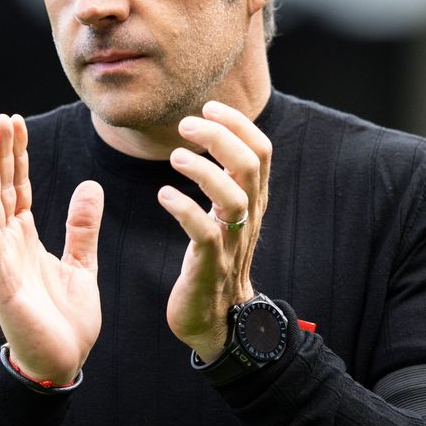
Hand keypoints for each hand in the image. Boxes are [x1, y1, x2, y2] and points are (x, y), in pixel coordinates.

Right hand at [0, 113, 103, 384]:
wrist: (63, 363)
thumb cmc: (66, 319)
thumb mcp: (81, 264)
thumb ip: (82, 227)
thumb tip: (89, 186)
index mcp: (24, 241)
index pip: (17, 188)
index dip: (17, 156)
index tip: (16, 124)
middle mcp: (7, 245)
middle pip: (1, 189)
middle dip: (1, 153)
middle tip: (1, 118)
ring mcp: (0, 262)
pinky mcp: (0, 281)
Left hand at [157, 100, 271, 361]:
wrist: (216, 320)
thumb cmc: (213, 260)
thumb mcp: (225, 215)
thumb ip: (224, 179)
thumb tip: (213, 134)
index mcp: (252, 202)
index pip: (261, 152)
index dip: (239, 124)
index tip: (211, 106)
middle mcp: (247, 219)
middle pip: (251, 167)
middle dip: (221, 137)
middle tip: (187, 124)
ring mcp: (231, 243)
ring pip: (233, 199)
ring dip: (205, 171)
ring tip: (176, 155)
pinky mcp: (209, 267)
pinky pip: (204, 234)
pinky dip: (185, 210)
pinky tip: (164, 195)